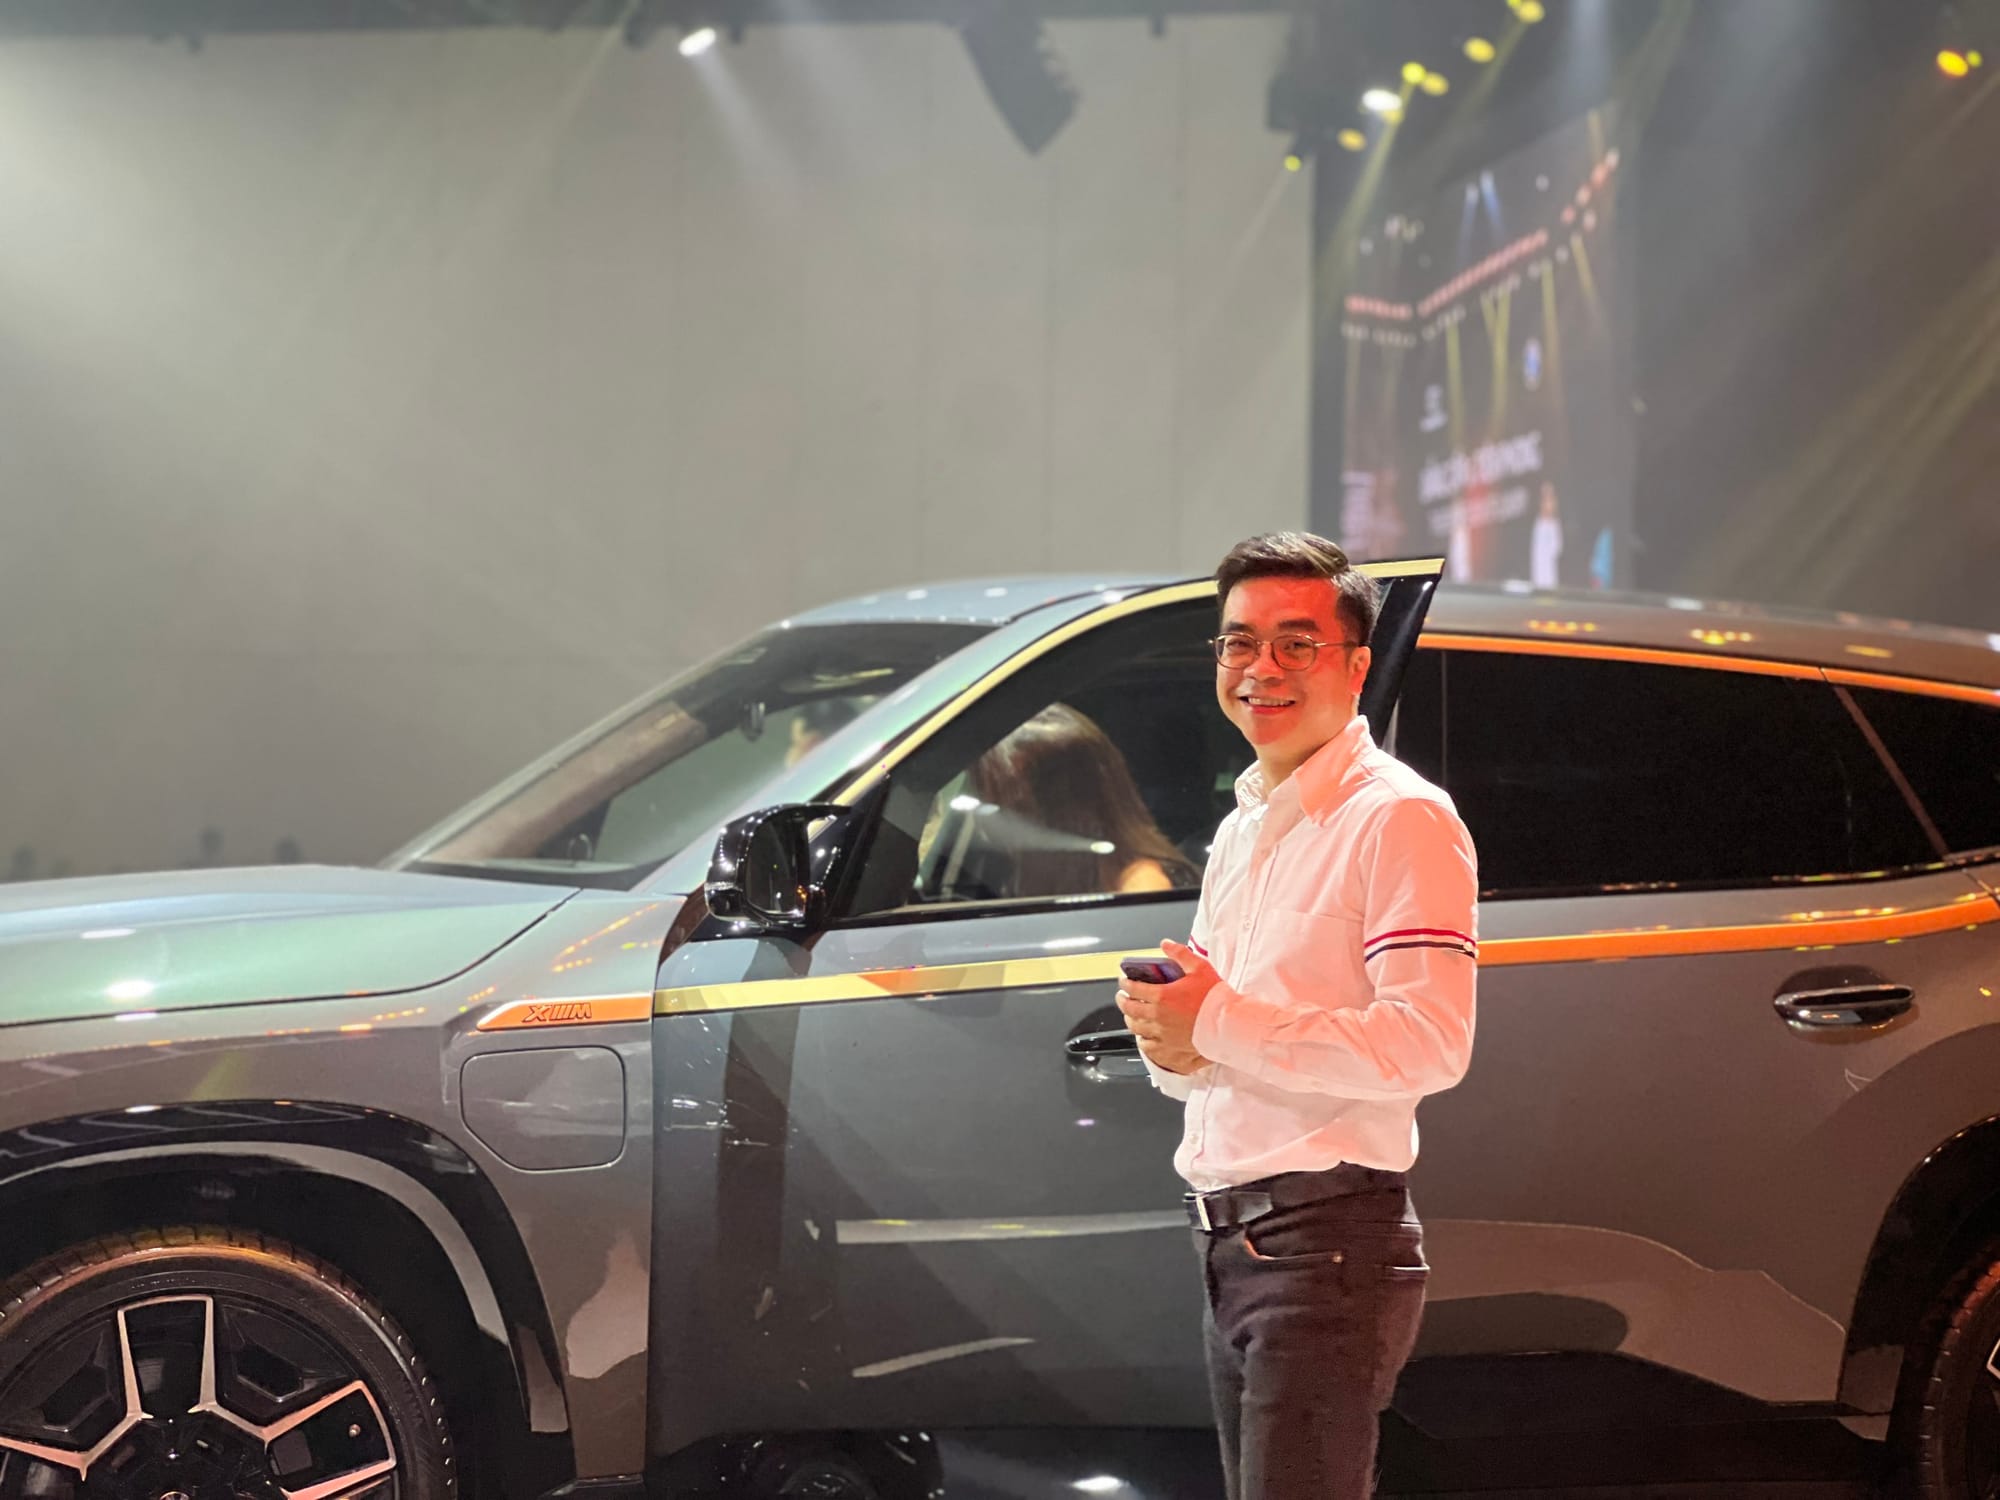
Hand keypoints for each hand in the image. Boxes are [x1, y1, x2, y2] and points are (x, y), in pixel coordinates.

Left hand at [1116, 939, 1220, 1074]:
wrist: (1229, 1025)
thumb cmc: (1215, 998)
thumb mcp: (1199, 967)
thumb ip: (1180, 953)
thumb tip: (1165, 944)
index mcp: (1162, 995)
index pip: (1133, 988)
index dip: (1125, 982)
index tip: (1124, 980)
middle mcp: (1158, 1016)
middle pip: (1129, 1008)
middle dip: (1122, 1000)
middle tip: (1123, 996)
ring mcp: (1161, 1034)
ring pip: (1135, 1027)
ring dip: (1130, 1019)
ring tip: (1131, 1015)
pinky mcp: (1168, 1048)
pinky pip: (1147, 1046)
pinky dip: (1142, 1040)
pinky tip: (1143, 1036)